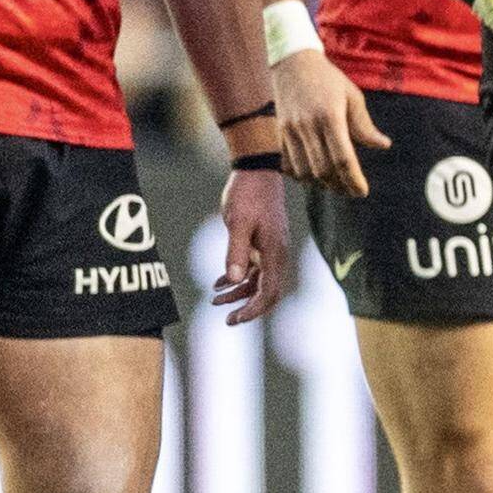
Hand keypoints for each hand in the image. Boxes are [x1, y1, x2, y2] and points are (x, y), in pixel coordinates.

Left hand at [208, 165, 289, 319]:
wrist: (257, 171)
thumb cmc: (248, 195)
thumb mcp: (238, 223)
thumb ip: (236, 252)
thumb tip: (235, 280)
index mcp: (275, 252)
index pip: (269, 292)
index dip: (253, 309)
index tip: (234, 320)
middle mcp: (277, 254)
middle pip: (268, 292)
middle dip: (248, 308)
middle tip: (227, 321)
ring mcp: (271, 249)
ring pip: (259, 281)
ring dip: (239, 293)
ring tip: (215, 301)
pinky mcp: (263, 242)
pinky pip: (254, 269)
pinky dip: (238, 278)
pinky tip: (219, 283)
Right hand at [271, 45, 379, 198]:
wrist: (292, 64)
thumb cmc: (328, 80)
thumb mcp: (352, 97)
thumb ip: (364, 125)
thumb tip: (383, 145)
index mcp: (330, 116)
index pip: (342, 157)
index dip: (353, 178)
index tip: (362, 191)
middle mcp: (307, 126)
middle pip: (322, 169)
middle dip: (339, 185)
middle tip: (351, 190)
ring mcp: (289, 131)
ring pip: (303, 171)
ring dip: (320, 183)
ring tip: (335, 184)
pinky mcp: (278, 133)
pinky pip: (287, 164)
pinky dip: (301, 175)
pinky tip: (313, 175)